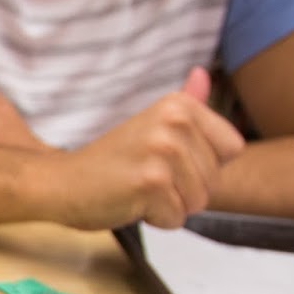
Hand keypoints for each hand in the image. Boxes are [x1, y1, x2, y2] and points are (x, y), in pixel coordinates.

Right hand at [38, 67, 245, 230]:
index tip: (165, 162)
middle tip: (146, 179)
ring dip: (170, 206)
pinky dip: (155, 220)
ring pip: (198, 201)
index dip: (202, 166)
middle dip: (184, 191)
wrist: (61, 183)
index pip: (232, 148)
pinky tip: (130, 202)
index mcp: (179, 106)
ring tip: (138, 190)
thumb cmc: (109, 162)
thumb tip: (204, 74)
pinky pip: (176, 218)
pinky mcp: (151, 183)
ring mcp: (162, 151)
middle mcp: (174, 122)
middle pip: (215, 179)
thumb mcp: (150, 126)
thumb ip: (184, 103)